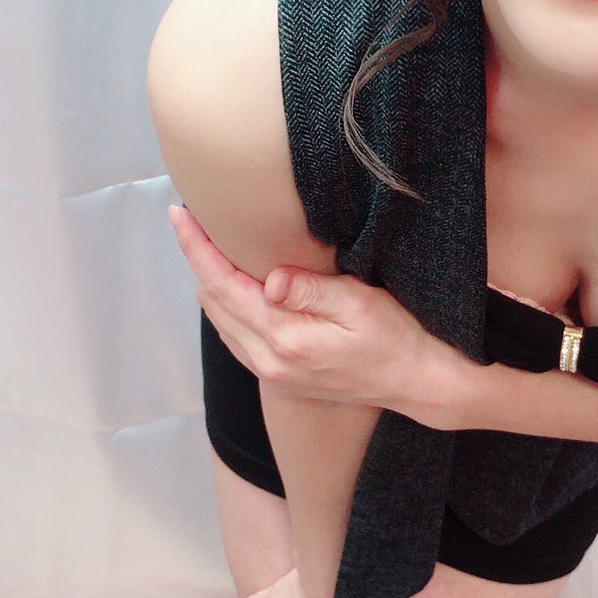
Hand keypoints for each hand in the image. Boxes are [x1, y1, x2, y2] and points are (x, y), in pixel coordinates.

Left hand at [168, 204, 467, 424]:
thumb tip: (270, 278)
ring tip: (204, 246)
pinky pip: (235, 338)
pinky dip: (224, 307)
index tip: (180, 214)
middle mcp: (270, 361)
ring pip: (220, 322)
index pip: (224, 285)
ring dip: (208, 282)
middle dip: (197, 259)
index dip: (198, 247)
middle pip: (213, 302)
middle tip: (189, 220)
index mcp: (286, 339)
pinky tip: (229, 287)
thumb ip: (312, 291)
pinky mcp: (280, 377)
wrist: (417, 382)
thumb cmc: (397, 338)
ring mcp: (272, 373)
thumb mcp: (361, 305)